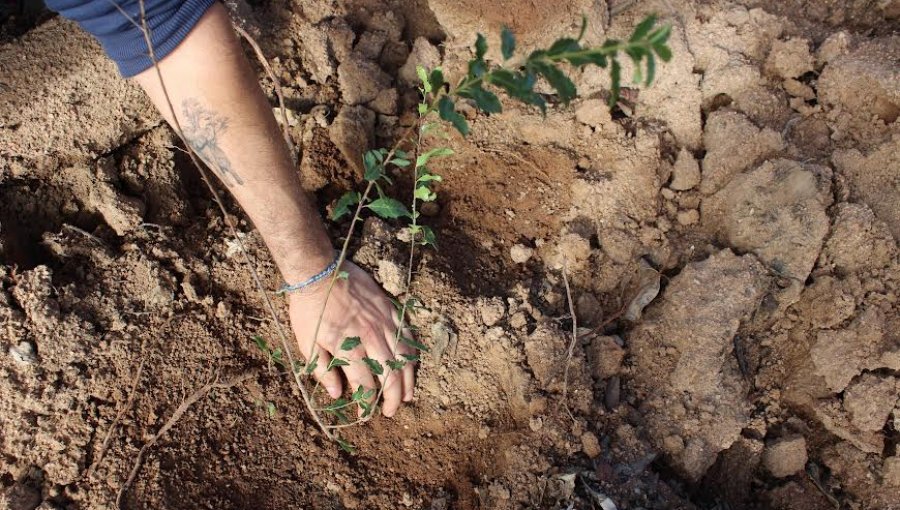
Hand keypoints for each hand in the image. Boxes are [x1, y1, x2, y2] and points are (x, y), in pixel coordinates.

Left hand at [288, 261, 415, 417]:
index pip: (365, 384)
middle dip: (393, 398)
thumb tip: (337, 393)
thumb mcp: (307, 342)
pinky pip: (406, 333)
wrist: (320, 271)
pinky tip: (411, 363)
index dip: (367, 404)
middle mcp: (370, 337)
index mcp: (348, 347)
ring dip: (407, 380)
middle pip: (390, 374)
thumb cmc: (309, 308)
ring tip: (408, 396)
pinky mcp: (390, 308)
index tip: (366, 415)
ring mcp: (383, 322)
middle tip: (391, 412)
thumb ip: (323, 370)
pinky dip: (411, 352)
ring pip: (404, 356)